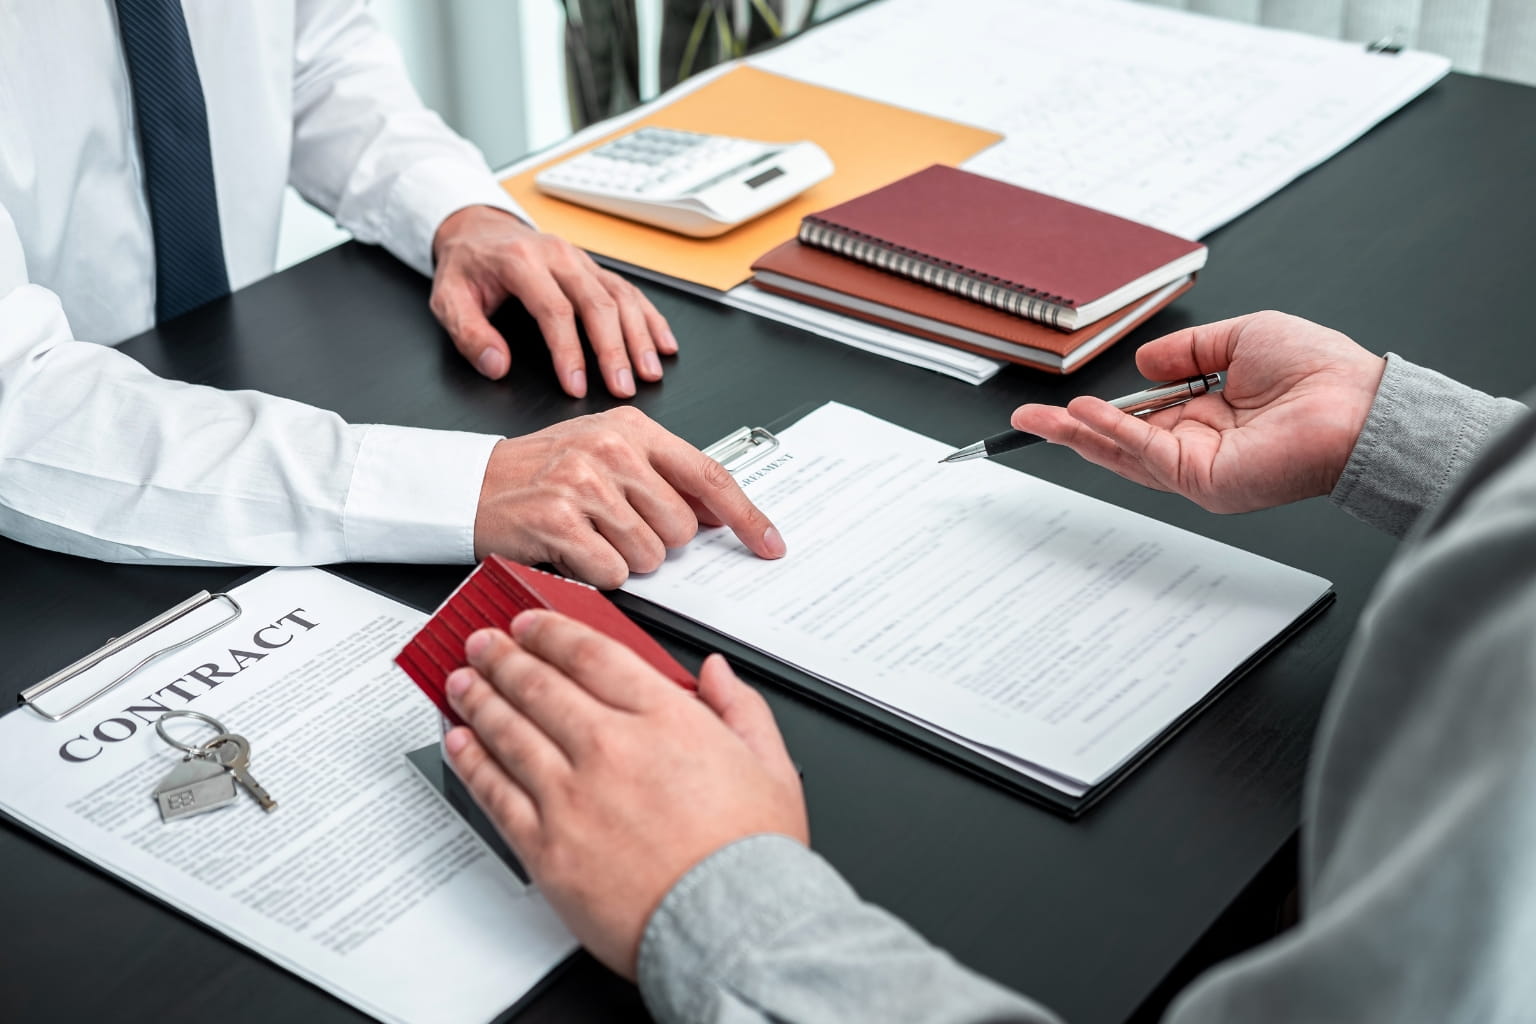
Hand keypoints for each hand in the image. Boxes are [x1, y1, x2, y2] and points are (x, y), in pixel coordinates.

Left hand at [430, 205, 676, 397]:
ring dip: (639, 336)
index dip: (569, 352)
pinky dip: (650, 318)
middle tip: (623, 388)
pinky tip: (664, 343)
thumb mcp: (447, 300)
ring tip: (649, 372)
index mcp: (520, 262)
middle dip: (614, 350)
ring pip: (620, 295)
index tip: (576, 387)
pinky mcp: (593, 266)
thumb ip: (470, 335)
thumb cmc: (467, 267)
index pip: (554, 310)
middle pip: (597, 303)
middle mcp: (557, 255)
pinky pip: (629, 290)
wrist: (478, 228)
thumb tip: (498, 366)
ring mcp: (580, 259)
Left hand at [442, 612, 807, 979]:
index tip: (529, 624)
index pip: (592, 655)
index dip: (551, 632)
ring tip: (462, 682)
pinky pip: (496, 793)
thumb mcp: (771, 765)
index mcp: (666, 720)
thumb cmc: (751, 856)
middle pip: (540, 685)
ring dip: (479, 699)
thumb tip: (716, 672)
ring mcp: (572, 797)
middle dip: (503, 656)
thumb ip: (741, 707)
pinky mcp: (547, 847)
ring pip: (509, 731)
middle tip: (482, 642)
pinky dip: (473, 761)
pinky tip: (461, 743)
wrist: (730, 929)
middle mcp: (611, 748)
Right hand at [474, 406, 784, 586]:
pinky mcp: (559, 520)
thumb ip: (663, 477)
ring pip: (650, 554)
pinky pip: (612, 572)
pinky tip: (572, 552)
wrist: (468, 486)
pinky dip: (596, 575)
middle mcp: (613, 448)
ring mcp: (585, 482)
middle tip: (616, 528)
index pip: (709, 475)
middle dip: (657, 541)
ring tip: (590, 537)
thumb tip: (720, 512)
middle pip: (682, 526)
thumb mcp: (606, 455)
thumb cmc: (539, 474)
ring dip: (624, 560)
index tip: (770, 543)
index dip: (747, 516)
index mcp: (633, 428)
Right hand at [1010, 311, 1385, 512]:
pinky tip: (1084, 415)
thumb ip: (1187, 350)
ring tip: (1039, 420)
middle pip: (1117, 444)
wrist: (1359, 405)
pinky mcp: (1204, 480)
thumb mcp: (1240, 339)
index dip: (1099, 412)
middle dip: (1068, 433)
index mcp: (1208, 417)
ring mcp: (1199, 469)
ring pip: (1122, 455)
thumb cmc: (1321, 372)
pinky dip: (1111, 432)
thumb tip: (1144, 362)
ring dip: (1077, 436)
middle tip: (1025, 422)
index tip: (1064, 404)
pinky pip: (1146, 453)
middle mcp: (1199, 448)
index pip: (1139, 420)